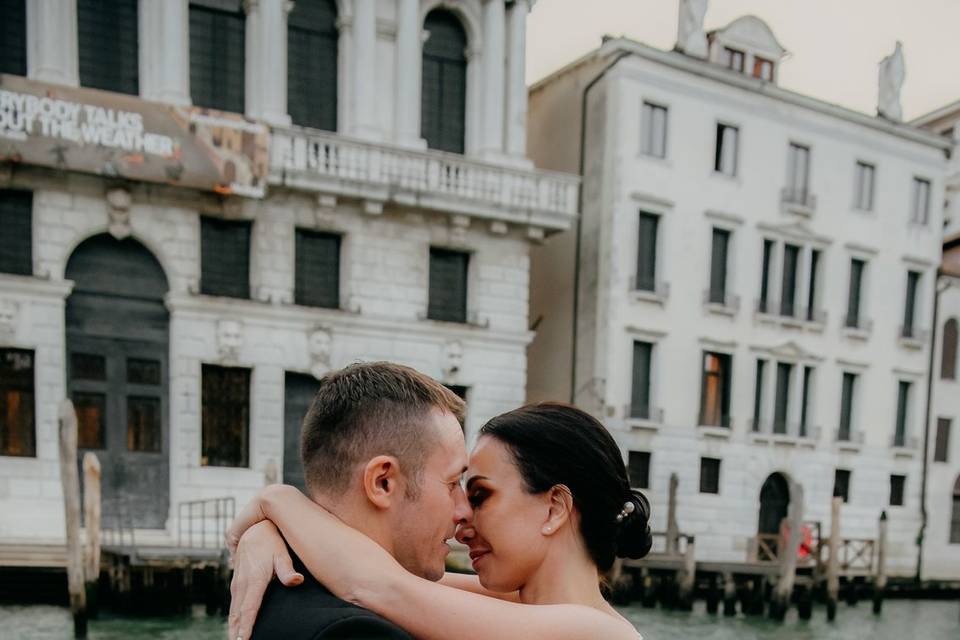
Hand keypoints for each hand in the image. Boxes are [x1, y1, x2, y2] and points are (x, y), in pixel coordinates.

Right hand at [228, 520, 303, 639]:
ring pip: (233, 612)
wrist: (255, 528)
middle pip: (237, 616)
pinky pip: (233, 606)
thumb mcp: (281, 552)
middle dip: (236, 634)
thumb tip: (296, 581)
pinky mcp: (236, 583)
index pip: (249, 610)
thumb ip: (287, 568)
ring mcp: (237, 584)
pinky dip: (233, 620)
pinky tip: (236, 629)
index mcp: (254, 580)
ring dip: (233, 629)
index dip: (246, 628)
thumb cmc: (272, 541)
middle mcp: (242, 584)